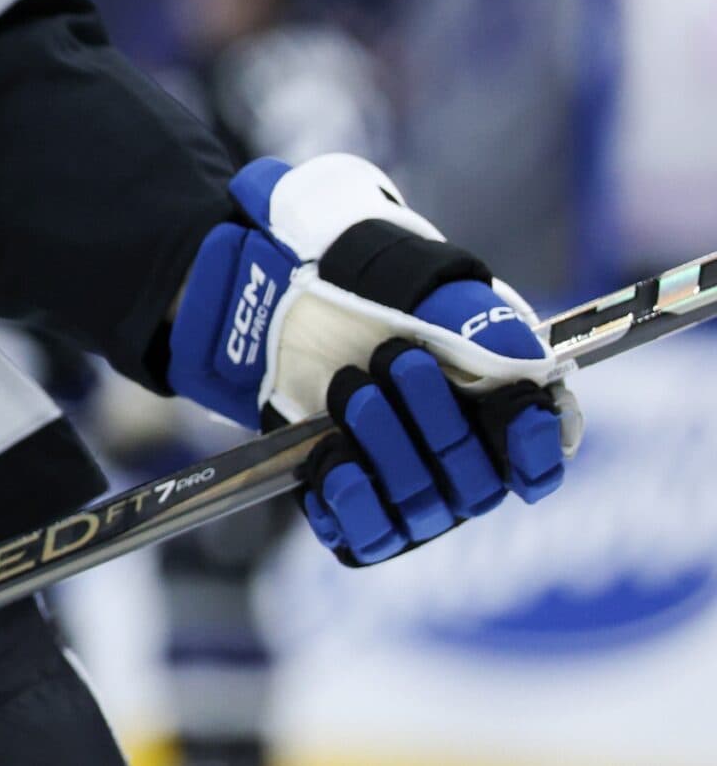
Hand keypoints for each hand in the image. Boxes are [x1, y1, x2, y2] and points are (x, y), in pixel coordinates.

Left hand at [165, 154, 579, 565]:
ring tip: (350, 385)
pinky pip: (364, 537)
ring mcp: (408, 500)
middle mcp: (461, 472)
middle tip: (396, 358)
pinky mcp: (353, 513)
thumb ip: (498, 333)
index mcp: (497, 425)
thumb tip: (533, 385)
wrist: (292, 307)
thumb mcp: (443, 296)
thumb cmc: (378, 300)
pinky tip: (333, 459)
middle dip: (436, 421)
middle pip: (474, 485)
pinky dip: (350, 501)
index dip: (531, 445)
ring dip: (384, 445)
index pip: (539, 465)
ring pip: (417, 507)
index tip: (512, 403)